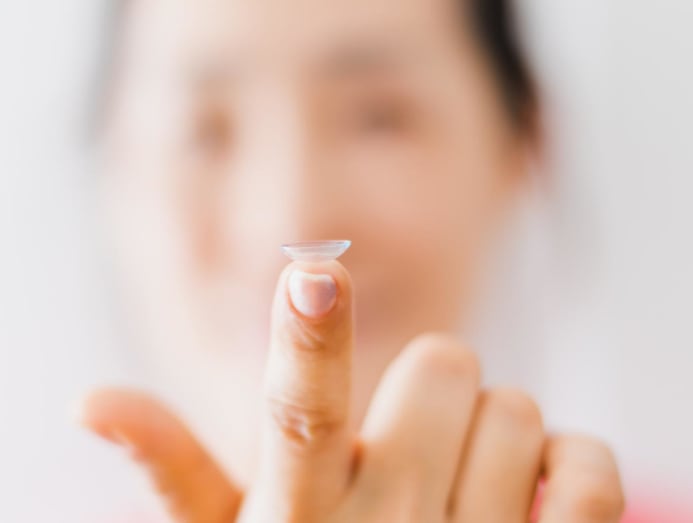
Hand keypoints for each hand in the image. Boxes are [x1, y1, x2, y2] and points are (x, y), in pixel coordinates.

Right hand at [81, 260, 623, 521]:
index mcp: (299, 516)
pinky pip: (588, 471)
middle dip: (432, 387)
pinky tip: (530, 499)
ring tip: (457, 484)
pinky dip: (569, 466)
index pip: (297, 415)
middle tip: (413, 439)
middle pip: (445, 364)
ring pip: (518, 408)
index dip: (305, 340)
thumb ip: (173, 466)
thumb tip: (90, 399)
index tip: (312, 275)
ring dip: (492, 432)